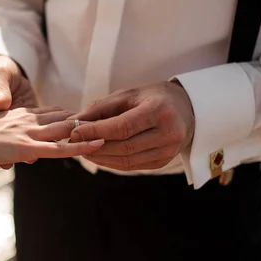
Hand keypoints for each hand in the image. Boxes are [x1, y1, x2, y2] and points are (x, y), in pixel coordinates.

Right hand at [0, 106, 103, 167]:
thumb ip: (8, 145)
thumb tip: (20, 158)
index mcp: (18, 116)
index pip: (50, 113)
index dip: (70, 115)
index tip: (87, 115)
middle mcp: (27, 120)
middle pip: (63, 117)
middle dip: (85, 119)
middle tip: (109, 118)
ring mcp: (29, 133)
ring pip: (67, 129)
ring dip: (89, 129)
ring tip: (113, 128)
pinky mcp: (26, 147)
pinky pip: (60, 147)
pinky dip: (81, 146)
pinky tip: (99, 145)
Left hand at [70, 81, 194, 170]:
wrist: (186, 108)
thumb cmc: (153, 97)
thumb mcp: (128, 94)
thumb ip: (101, 108)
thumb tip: (74, 121)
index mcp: (160, 111)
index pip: (122, 127)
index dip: (96, 131)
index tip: (74, 131)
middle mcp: (168, 133)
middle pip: (124, 147)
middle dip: (95, 146)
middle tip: (75, 142)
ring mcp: (169, 150)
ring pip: (127, 160)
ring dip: (101, 157)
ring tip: (83, 149)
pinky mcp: (164, 161)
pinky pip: (133, 166)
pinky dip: (112, 162)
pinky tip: (99, 155)